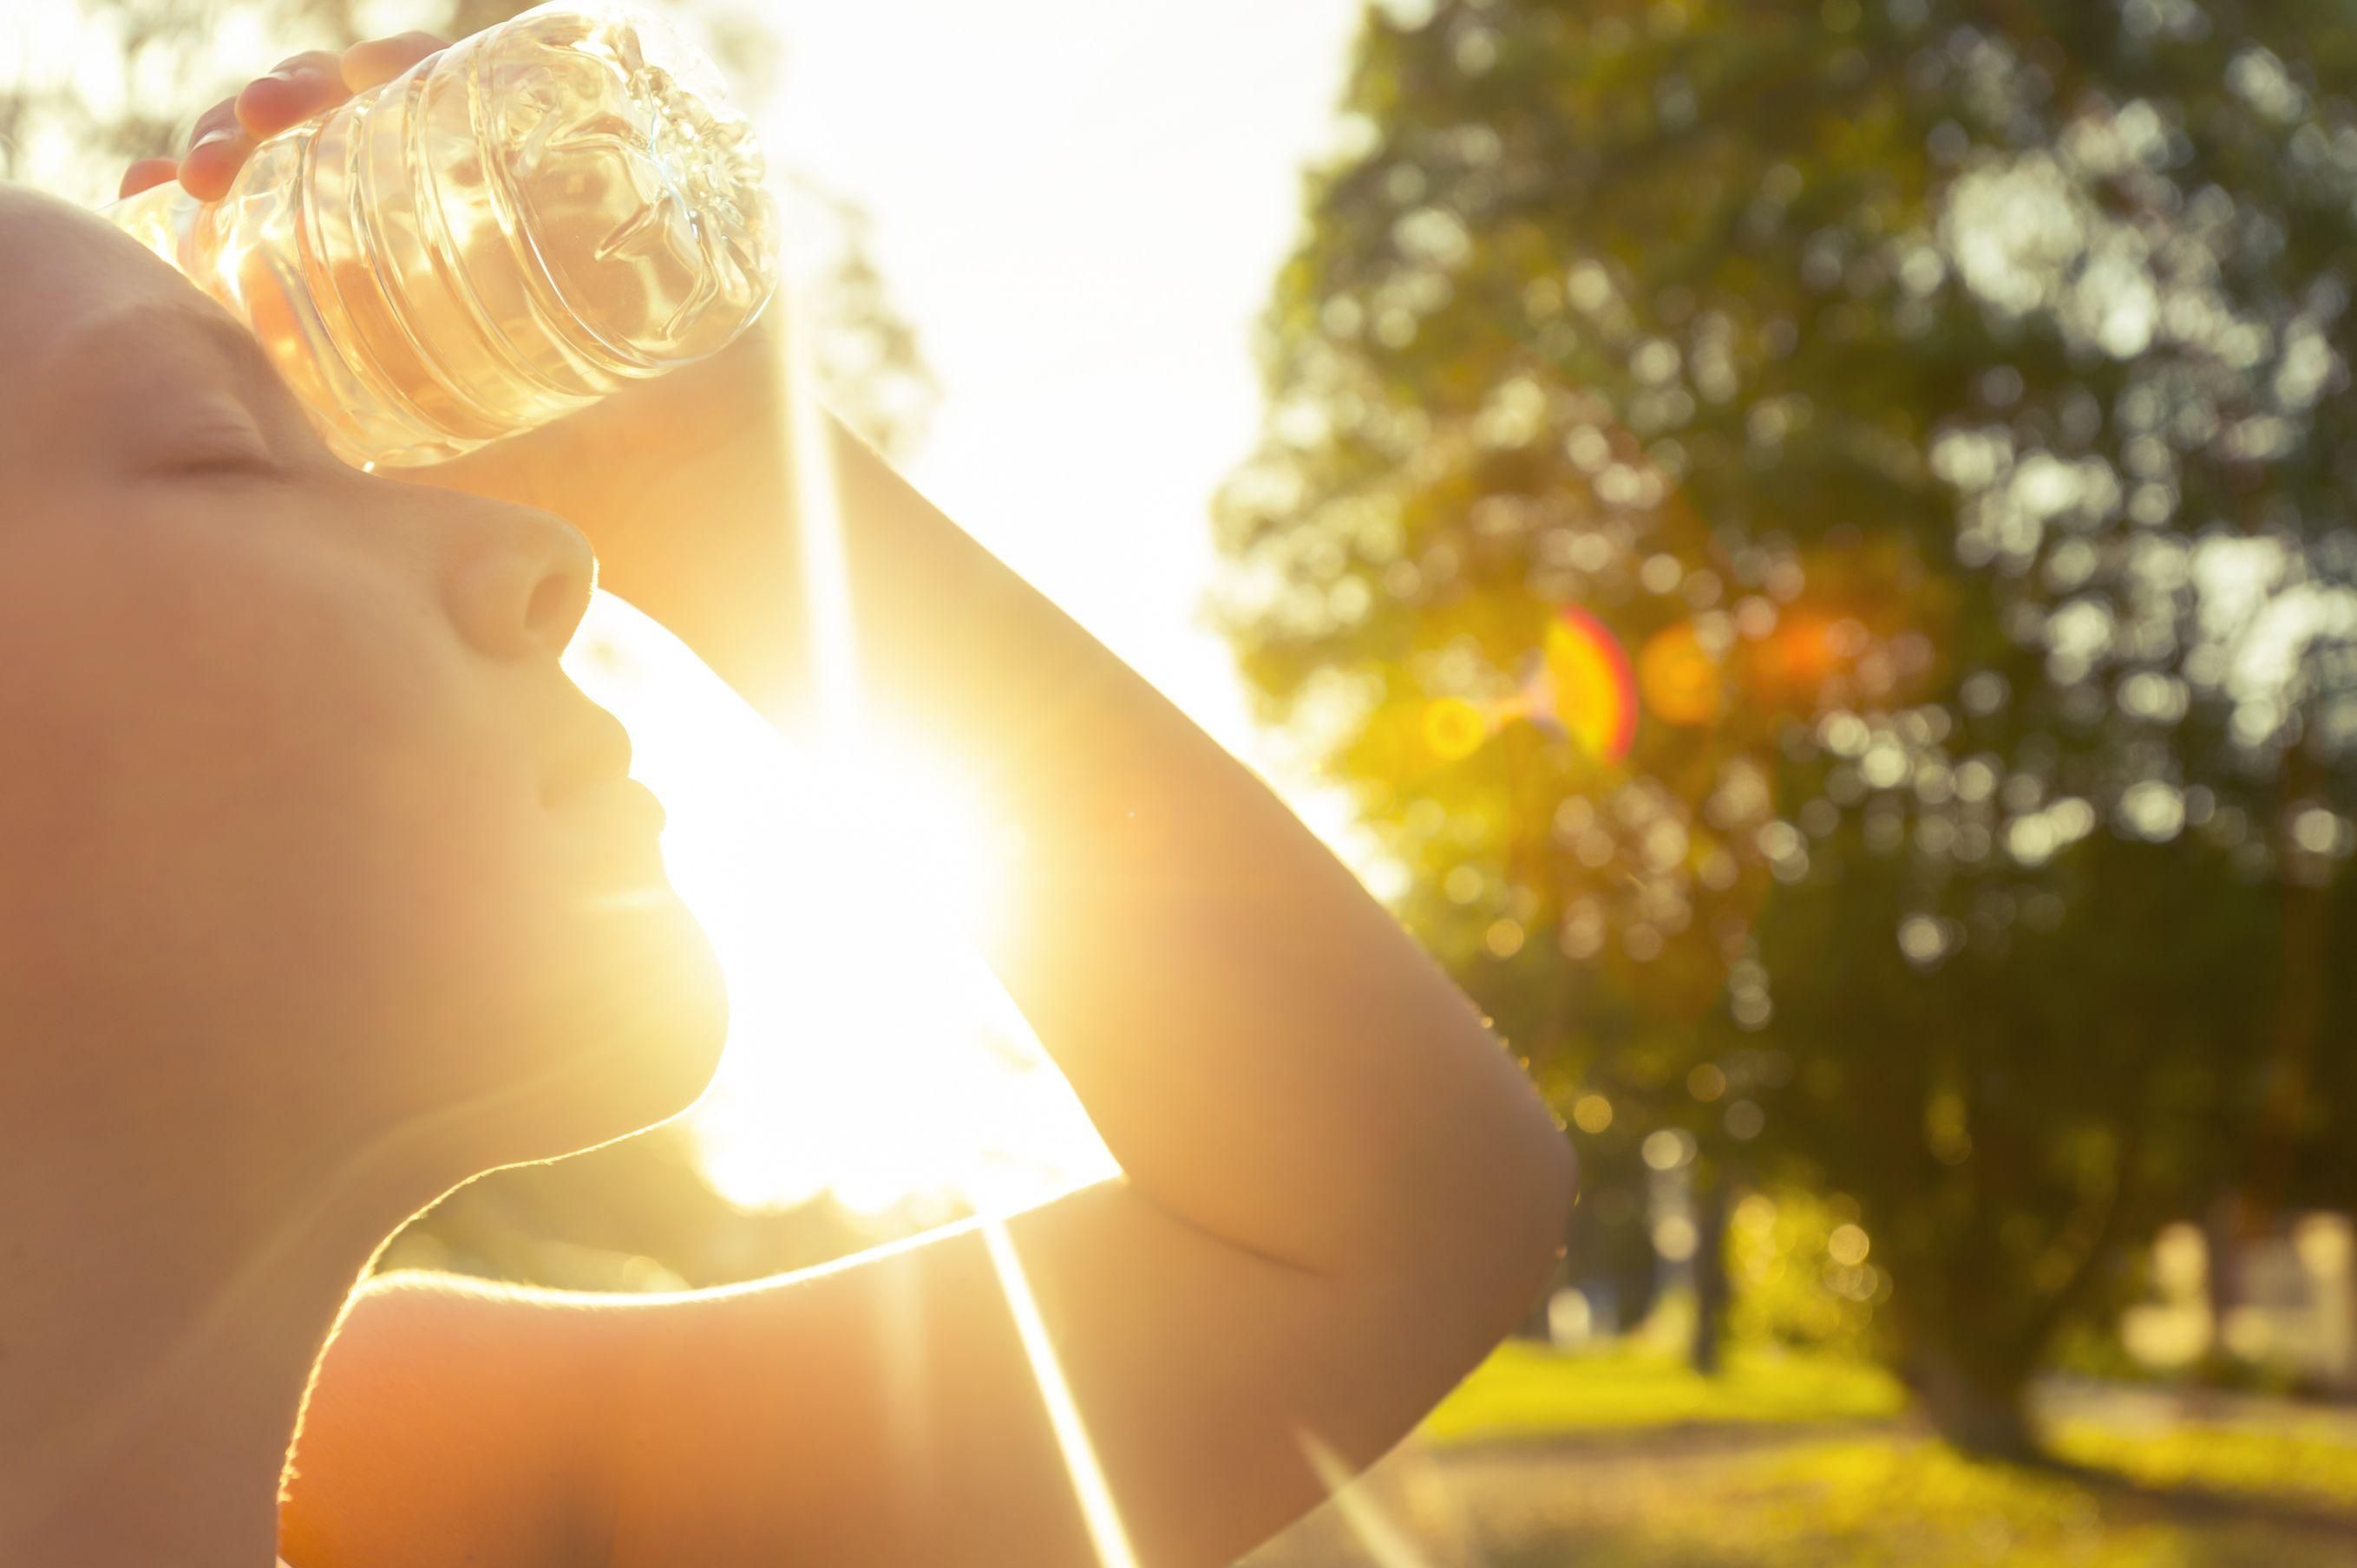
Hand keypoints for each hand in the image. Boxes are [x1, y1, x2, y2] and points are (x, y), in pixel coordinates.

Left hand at [119, 27, 801, 712]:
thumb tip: (217, 466)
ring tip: (296, 101)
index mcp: (402, 278)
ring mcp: (543, 178)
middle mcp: (464, 213)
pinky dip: (501, 42)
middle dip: (262, 121)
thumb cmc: (570, 504)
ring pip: (429, 86)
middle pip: (343, 128)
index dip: (219, 181)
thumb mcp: (410, 480)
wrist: (705, 496)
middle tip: (221, 159)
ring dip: (348, 71)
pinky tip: (421, 64)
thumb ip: (331, 465)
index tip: (164, 196)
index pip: (291, 199)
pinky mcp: (628, 159)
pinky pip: (563, 64)